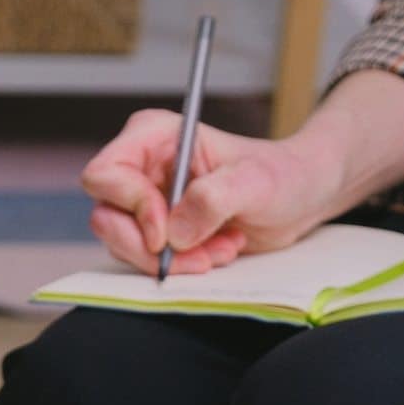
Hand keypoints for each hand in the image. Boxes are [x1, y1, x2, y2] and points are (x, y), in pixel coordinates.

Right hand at [81, 109, 342, 274]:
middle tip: (199, 256)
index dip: (131, 209)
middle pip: (106, 218)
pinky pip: (145, 260)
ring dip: (172, 261)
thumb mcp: (254, 182)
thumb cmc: (280, 176)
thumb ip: (213, 198)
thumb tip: (174, 232)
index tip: (167, 234)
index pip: (105, 175)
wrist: (298, 199)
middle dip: (150, 248)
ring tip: (219, 249)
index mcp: (153, 137)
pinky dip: (180, 267)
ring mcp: (144, 202)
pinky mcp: (155, 231)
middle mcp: (140, 168)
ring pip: (123, 245)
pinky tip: (215, 253)